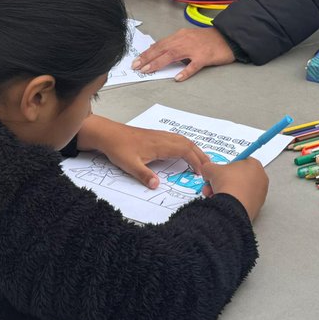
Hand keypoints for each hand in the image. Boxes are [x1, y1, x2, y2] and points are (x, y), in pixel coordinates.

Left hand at [77, 116, 205, 188]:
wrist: (108, 134)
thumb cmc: (118, 148)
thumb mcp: (129, 165)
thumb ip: (144, 175)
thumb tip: (157, 186)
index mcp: (160, 145)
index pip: (185, 151)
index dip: (196, 161)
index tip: (203, 173)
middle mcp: (162, 138)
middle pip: (188, 144)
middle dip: (201, 155)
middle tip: (210, 167)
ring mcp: (159, 135)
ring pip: (182, 140)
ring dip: (194, 149)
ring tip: (202, 160)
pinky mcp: (155, 136)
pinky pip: (176, 139)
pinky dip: (185, 145)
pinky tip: (184, 151)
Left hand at [132, 27, 233, 81]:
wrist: (227, 37)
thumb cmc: (208, 39)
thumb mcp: (188, 37)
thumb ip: (175, 44)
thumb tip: (159, 51)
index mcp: (180, 36)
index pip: (159, 44)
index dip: (147, 53)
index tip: (136, 60)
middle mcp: (184, 40)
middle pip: (162, 49)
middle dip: (147, 58)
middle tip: (136, 66)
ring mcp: (194, 48)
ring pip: (173, 55)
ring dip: (158, 63)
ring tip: (148, 70)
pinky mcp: (205, 57)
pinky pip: (193, 66)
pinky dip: (185, 72)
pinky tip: (177, 78)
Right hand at [200, 158, 268, 219]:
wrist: (234, 206)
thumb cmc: (228, 184)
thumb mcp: (211, 169)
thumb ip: (208, 167)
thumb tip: (207, 170)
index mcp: (254, 164)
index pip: (239, 161)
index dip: (225, 167)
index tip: (218, 172)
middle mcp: (260, 178)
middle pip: (237, 177)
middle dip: (222, 181)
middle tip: (212, 184)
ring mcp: (260, 193)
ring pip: (238, 189)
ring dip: (224, 192)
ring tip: (214, 195)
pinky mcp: (257, 206)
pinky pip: (242, 200)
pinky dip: (232, 201)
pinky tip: (222, 203)